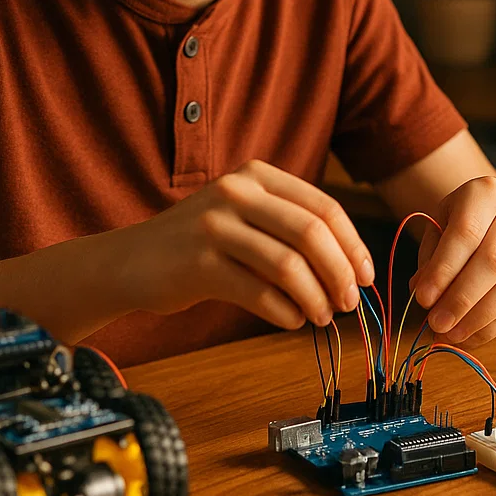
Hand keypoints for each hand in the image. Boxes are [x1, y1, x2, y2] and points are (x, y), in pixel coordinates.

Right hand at [125, 159, 374, 329]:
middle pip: (311, 233)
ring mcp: (214, 226)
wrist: (129, 260)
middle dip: (340, 272)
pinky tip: (291, 320)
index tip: (366, 275)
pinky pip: (258, 292)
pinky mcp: (198, 264)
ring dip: (316, 297)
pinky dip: (284, 312)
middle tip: (349, 302)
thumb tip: (349, 267)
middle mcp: (236, 192)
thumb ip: (288, 227)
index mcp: (256, 175)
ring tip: (322, 316)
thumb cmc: (197, 243)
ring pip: (288, 265)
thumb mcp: (244, 216)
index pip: (323, 207)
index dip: (353, 244)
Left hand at [408, 177, 495, 346]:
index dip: (444, 269)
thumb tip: (422, 294)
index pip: (466, 233)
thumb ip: (430, 259)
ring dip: (478, 318)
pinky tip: (470, 335)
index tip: (422, 298)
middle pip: (493, 261)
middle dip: (461, 299)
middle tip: (436, 323)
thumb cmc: (460, 224)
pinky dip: (494, 326)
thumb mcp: (438, 228)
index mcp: (485, 193)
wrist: (495, 218)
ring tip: (450, 334)